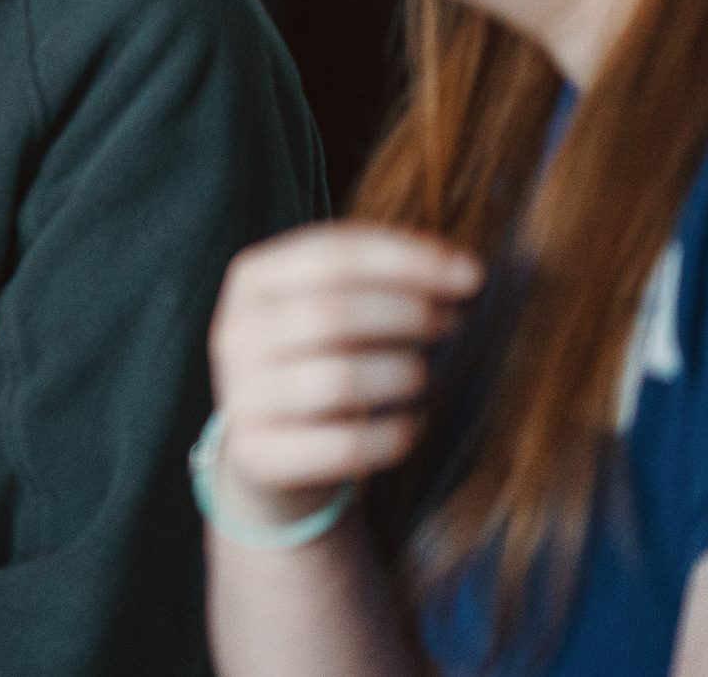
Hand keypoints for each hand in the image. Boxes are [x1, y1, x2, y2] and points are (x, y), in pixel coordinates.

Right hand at [208, 223, 482, 527]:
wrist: (265, 446)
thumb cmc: (316, 359)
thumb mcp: (326, 304)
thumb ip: (379, 280)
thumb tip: (463, 269)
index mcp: (252, 279)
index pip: (331, 254)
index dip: (407, 261)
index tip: (472, 275)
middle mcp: (235, 332)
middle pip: (333, 312)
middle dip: (408, 314)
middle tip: (452, 323)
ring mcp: (241, 395)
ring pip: (339, 380)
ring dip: (401, 374)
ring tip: (423, 375)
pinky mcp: (258, 453)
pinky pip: (344, 446)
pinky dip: (393, 435)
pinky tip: (410, 425)